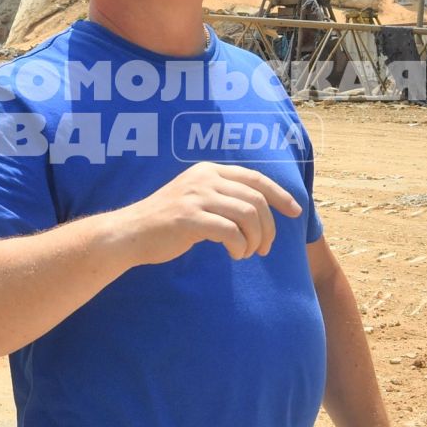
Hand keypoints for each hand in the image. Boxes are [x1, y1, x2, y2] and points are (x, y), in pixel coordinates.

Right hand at [122, 162, 302, 264]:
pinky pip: (231, 232)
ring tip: (249, 253)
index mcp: (209, 171)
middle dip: (268, 226)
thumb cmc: (166, 222)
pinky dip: (240, 246)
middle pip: (256, 199)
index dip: (280, 194)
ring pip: (248, 215)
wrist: (130, 233)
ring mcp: (197, 197)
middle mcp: (205, 178)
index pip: (255, 178)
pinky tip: (235, 255)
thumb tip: (258, 209)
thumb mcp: (195, 198)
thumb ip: (221, 196)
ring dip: (256, 239)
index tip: (295, 211)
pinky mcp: (190, 218)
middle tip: (265, 248)